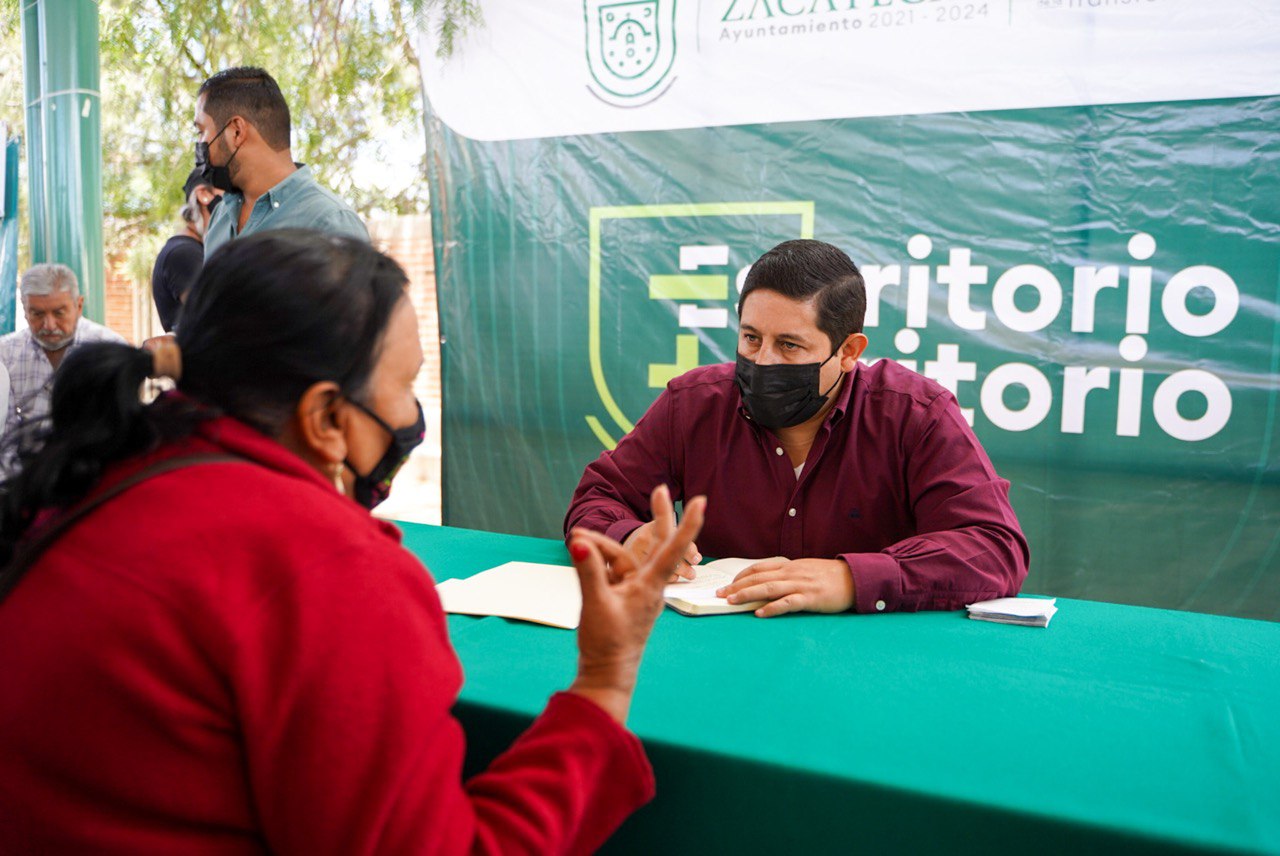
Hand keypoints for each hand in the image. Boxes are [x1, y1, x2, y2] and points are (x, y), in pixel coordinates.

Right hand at [568, 485, 706, 722]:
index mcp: (650, 586)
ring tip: (575, 539)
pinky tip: (581, 556)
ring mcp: (637, 588)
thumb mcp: (595, 603)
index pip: (673, 549)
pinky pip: (613, 568)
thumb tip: (579, 541)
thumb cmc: (607, 642)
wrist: (607, 671)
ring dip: (600, 546)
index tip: (701, 503)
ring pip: (623, 555)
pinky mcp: (625, 593)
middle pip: (657, 543)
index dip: (688, 525)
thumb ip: (588, 570)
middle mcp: (649, 584)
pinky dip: (597, 561)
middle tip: (661, 489)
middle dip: (658, 515)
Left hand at [716, 558, 853, 617]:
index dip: (740, 576)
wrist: (854, 578)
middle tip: (719, 595)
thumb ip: (786, 574)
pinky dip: (772, 607)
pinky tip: (759, 613)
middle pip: (757, 578)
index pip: (758, 568)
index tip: (727, 584)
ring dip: (747, 594)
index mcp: (788, 565)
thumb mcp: (804, 569)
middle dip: (736, 586)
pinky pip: (787, 603)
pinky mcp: (810, 597)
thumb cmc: (828, 576)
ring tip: (731, 602)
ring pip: (768, 588)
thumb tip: (765, 582)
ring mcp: (800, 584)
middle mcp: (791, 572)